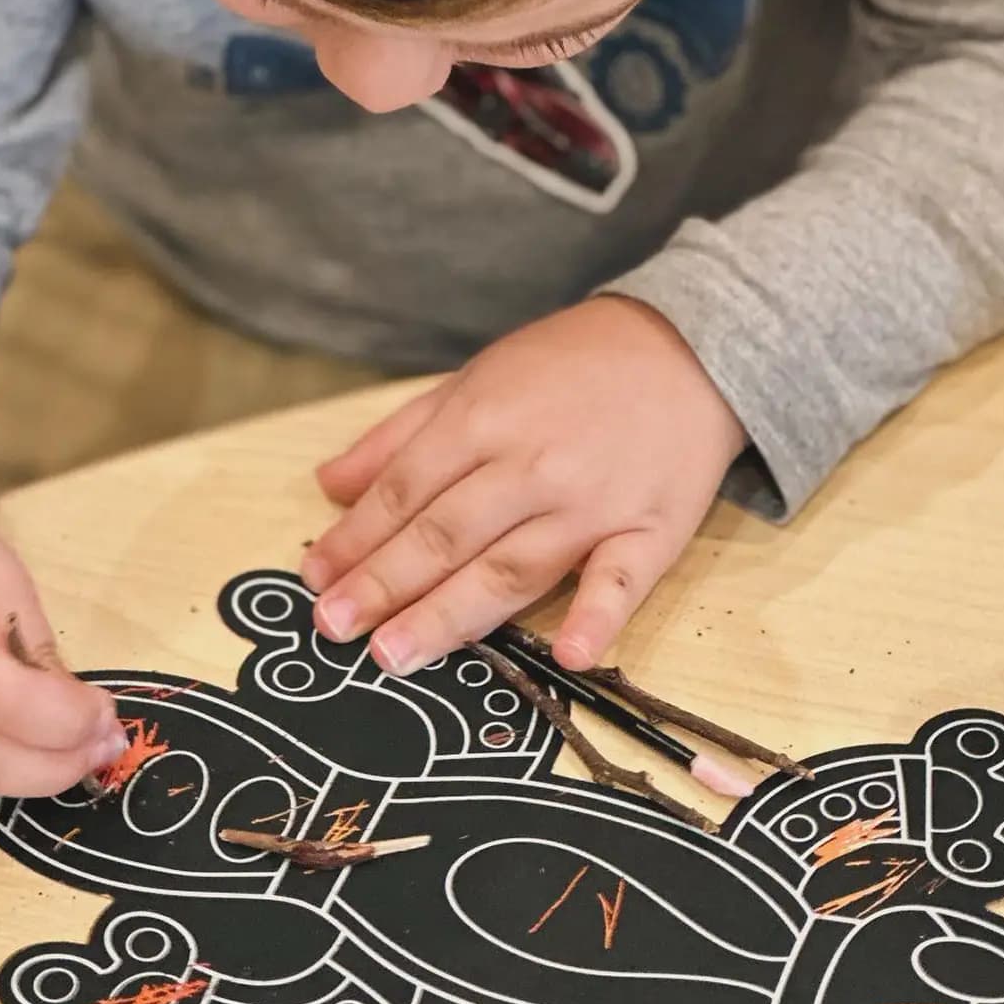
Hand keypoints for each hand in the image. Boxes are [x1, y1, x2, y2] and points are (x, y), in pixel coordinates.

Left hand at [301, 298, 744, 676]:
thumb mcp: (476, 379)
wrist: (689, 348)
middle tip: (334, 629)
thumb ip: (399, 436)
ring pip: (512, 568)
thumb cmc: (571, 366)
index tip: (314, 580)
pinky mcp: (651, 531)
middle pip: (445, 534)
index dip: (355, 538)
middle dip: (384, 584)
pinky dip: (599, 617)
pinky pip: (623, 580)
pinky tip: (570, 654)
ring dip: (451, 615)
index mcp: (483, 419)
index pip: (404, 490)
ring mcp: (593, 502)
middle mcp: (531, 464)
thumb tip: (328, 486)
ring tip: (397, 655)